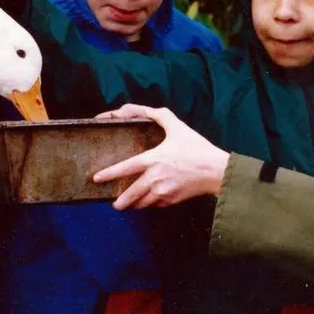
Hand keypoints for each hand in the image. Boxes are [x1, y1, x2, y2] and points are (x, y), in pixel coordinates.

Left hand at [93, 104, 229, 209]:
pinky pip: (157, 204)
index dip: (109, 174)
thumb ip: (158, 115)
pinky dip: (151, 203)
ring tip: (128, 205)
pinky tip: (150, 201)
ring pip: (143, 203)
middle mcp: (155, 178)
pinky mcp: (173, 200)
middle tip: (114, 204)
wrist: (216, 170)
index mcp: (154, 159)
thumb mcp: (177, 126)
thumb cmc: (197, 148)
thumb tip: (142, 109)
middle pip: (131, 194)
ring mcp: (164, 192)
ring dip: (134, 204)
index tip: (97, 179)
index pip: (125, 168)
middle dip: (120, 201)